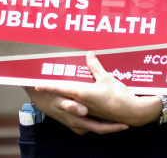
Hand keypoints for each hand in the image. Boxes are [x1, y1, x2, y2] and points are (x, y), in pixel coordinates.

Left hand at [30, 52, 160, 133]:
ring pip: (72, 101)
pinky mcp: (94, 113)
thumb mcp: (106, 78)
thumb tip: (88, 55)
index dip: (47, 86)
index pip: (60, 88)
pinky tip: (81, 99)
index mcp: (82, 92)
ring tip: (62, 89)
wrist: (130, 112)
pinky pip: (82, 106)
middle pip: (64, 95)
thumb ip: (95, 66)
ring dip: (66, 96)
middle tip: (46, 83)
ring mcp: (87, 109)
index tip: (36, 85)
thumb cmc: (118, 95)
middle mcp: (82, 102)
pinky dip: (78, 102)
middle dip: (55, 90)